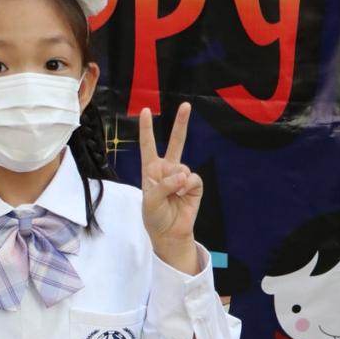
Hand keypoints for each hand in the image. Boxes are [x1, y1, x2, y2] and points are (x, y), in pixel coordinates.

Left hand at [138, 103, 202, 246]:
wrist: (169, 233)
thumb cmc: (154, 217)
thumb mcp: (150, 201)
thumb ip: (163, 185)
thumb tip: (183, 175)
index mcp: (151, 170)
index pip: (148, 146)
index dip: (146, 129)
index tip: (145, 111)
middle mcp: (167, 170)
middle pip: (176, 142)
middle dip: (181, 123)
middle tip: (186, 105)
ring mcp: (182, 176)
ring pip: (182, 167)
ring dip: (176, 182)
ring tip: (172, 196)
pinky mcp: (194, 185)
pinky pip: (193, 178)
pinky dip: (187, 185)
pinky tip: (182, 193)